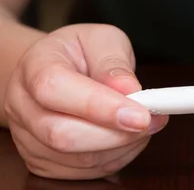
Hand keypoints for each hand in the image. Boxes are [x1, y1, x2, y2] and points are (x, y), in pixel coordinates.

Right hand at [4, 24, 167, 179]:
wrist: (57, 68)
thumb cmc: (81, 51)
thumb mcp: (102, 39)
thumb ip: (114, 62)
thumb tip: (129, 90)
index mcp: (34, 66)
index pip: (55, 89)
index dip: (99, 106)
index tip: (141, 114)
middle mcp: (22, 104)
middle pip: (61, 134)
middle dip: (116, 134)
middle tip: (153, 120)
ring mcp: (27, 136)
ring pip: (75, 159)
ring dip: (121, 146)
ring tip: (146, 125)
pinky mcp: (42, 160)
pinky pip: (82, 172)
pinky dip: (115, 158)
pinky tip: (129, 137)